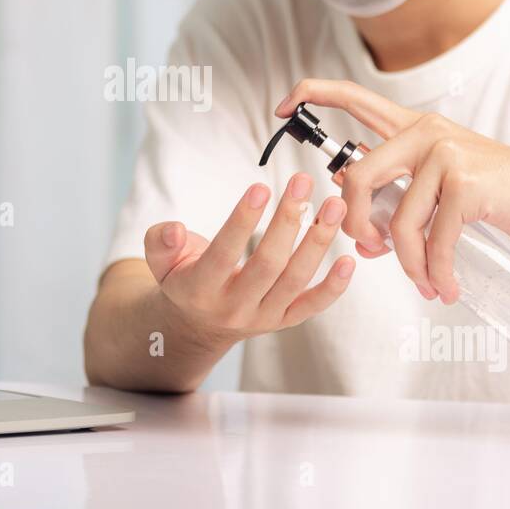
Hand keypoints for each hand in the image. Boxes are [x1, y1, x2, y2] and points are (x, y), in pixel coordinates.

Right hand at [143, 173, 355, 343]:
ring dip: (318, 242)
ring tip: (333, 205)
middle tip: (302, 183)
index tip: (260, 186)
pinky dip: (334, 287)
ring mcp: (262, 317)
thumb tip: (174, 229)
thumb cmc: (183, 280)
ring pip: (295, 280)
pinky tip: (349, 259)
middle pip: (267, 264)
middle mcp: (234, 307)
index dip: (242, 221)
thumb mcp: (160, 261)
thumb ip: (160, 241)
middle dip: (288, 221)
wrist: (198, 325)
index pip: (223, 253)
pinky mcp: (283, 321)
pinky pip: (312, 306)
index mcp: (200, 289)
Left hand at [276, 80, 509, 303]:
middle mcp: (425, 131)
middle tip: (373, 252)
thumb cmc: (497, 194)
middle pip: (357, 179)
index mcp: (413, 127)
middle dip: (354, 225)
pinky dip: (436, 270)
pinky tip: (446, 287)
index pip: (353, 98)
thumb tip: (357, 227)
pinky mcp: (465, 182)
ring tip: (424, 282)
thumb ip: (397, 196)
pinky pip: (432, 239)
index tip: (281, 106)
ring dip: (406, 262)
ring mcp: (445, 153)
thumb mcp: (440, 186)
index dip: (312, 94)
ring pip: (397, 220)